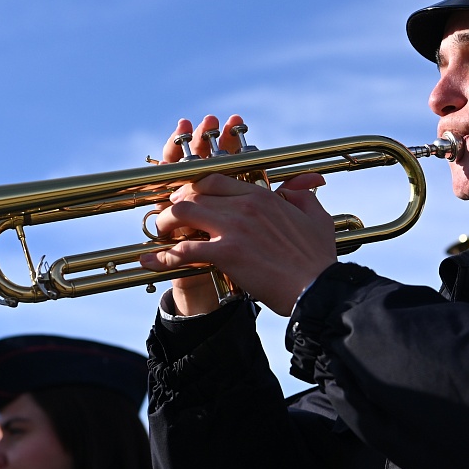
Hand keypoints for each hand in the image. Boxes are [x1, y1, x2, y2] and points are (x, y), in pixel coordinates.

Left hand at [142, 115, 335, 315]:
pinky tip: (150, 261)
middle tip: (169, 217)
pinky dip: (162, 256)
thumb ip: (302, 196)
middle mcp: (244, 206)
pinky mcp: (227, 254)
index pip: (215, 179)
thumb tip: (297, 187)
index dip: (194, 187)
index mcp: (262, 196)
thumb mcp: (315, 219)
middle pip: (194, 192)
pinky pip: (184, 250)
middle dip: (175, 202)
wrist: (318, 289)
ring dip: (165, 222)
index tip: (186, 198)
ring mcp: (234, 228)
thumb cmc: (318, 259)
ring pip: (182, 212)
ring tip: (159, 234)